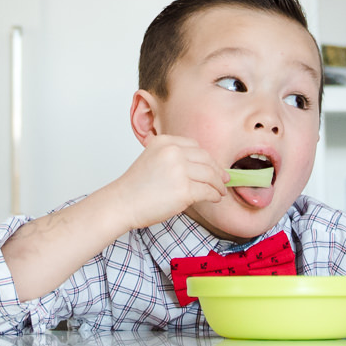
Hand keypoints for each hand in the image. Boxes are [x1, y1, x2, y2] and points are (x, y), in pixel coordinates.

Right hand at [102, 134, 225, 229]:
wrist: (122, 204)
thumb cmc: (135, 187)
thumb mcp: (152, 159)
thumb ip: (173, 157)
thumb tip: (202, 166)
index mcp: (164, 142)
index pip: (195, 147)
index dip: (207, 158)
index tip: (213, 167)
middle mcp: (172, 152)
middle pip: (206, 159)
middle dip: (217, 171)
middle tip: (224, 179)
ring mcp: (179, 171)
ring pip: (210, 175)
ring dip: (218, 184)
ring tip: (220, 191)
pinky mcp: (184, 190)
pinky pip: (208, 191)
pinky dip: (214, 195)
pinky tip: (214, 198)